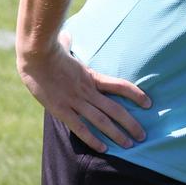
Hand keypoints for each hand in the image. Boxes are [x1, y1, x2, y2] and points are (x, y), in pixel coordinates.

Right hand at [18, 34, 149, 151]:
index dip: (136, 94)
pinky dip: (93, 139)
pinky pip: (80, 128)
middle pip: (116, 109)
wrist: (36, 55)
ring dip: (117, 134)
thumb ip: (69, 45)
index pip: (121, 86)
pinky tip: (103, 148)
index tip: (149, 103)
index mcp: (92, 76)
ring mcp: (75, 101)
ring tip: (129, 145)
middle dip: (131, 123)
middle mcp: (88, 90)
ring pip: (102, 121)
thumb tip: (66, 36)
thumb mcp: (64, 48)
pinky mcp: (61, 109)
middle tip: (143, 136)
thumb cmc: (48, 49)